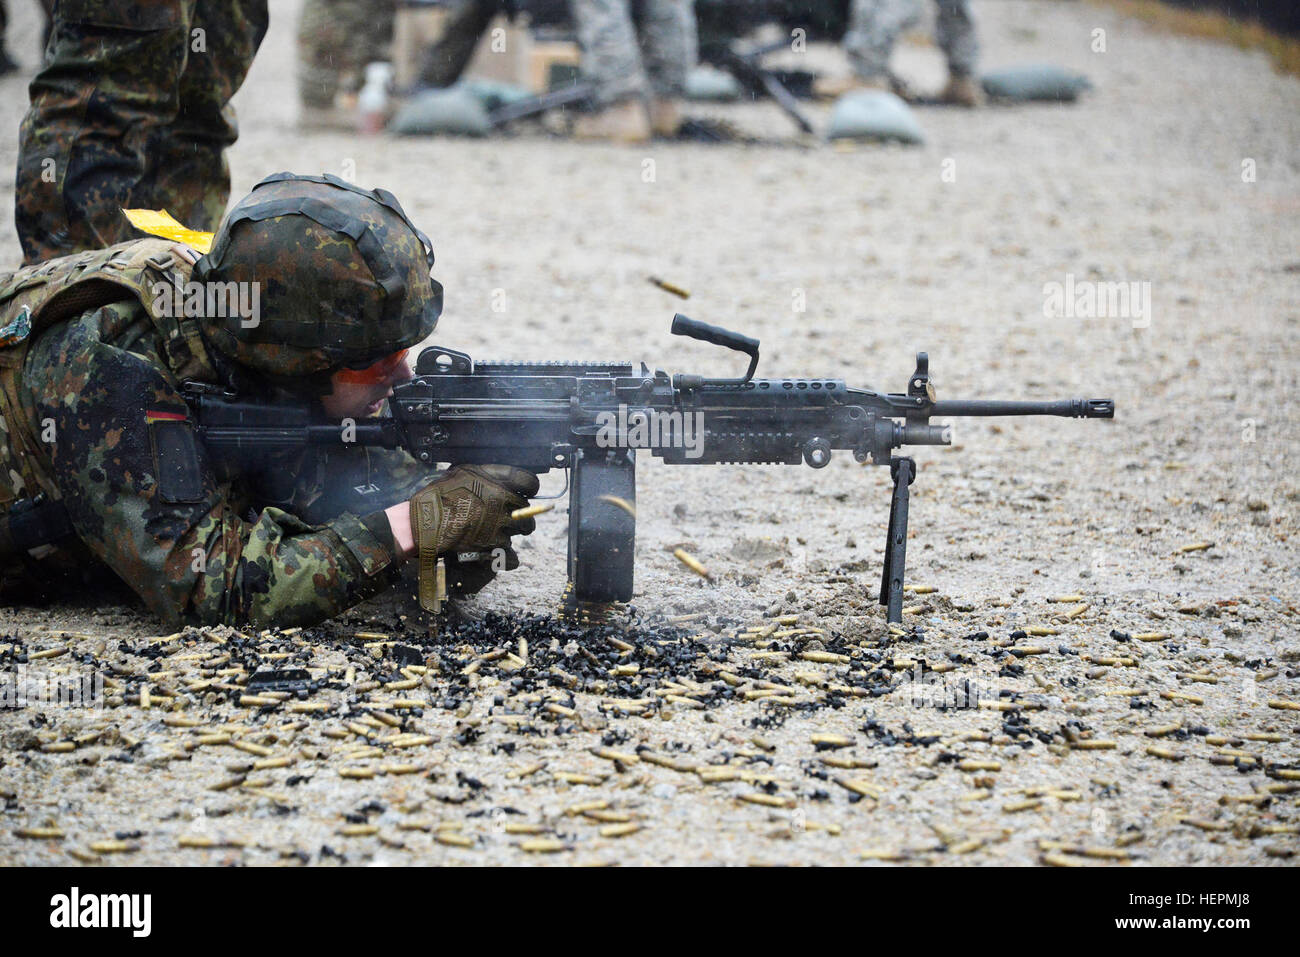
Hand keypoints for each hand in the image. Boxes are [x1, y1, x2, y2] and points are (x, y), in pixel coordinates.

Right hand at [407, 465, 539, 607]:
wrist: (424, 522)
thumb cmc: (439, 495)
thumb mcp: (464, 472)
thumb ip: (489, 474)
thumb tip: (504, 479)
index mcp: (498, 482)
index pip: (530, 482)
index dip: (527, 488)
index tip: (523, 492)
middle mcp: (503, 503)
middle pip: (527, 510)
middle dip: (519, 514)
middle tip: (507, 517)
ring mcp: (500, 525)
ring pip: (520, 531)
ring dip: (510, 532)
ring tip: (493, 531)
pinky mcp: (493, 546)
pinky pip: (512, 555)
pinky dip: (506, 556)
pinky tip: (496, 550)